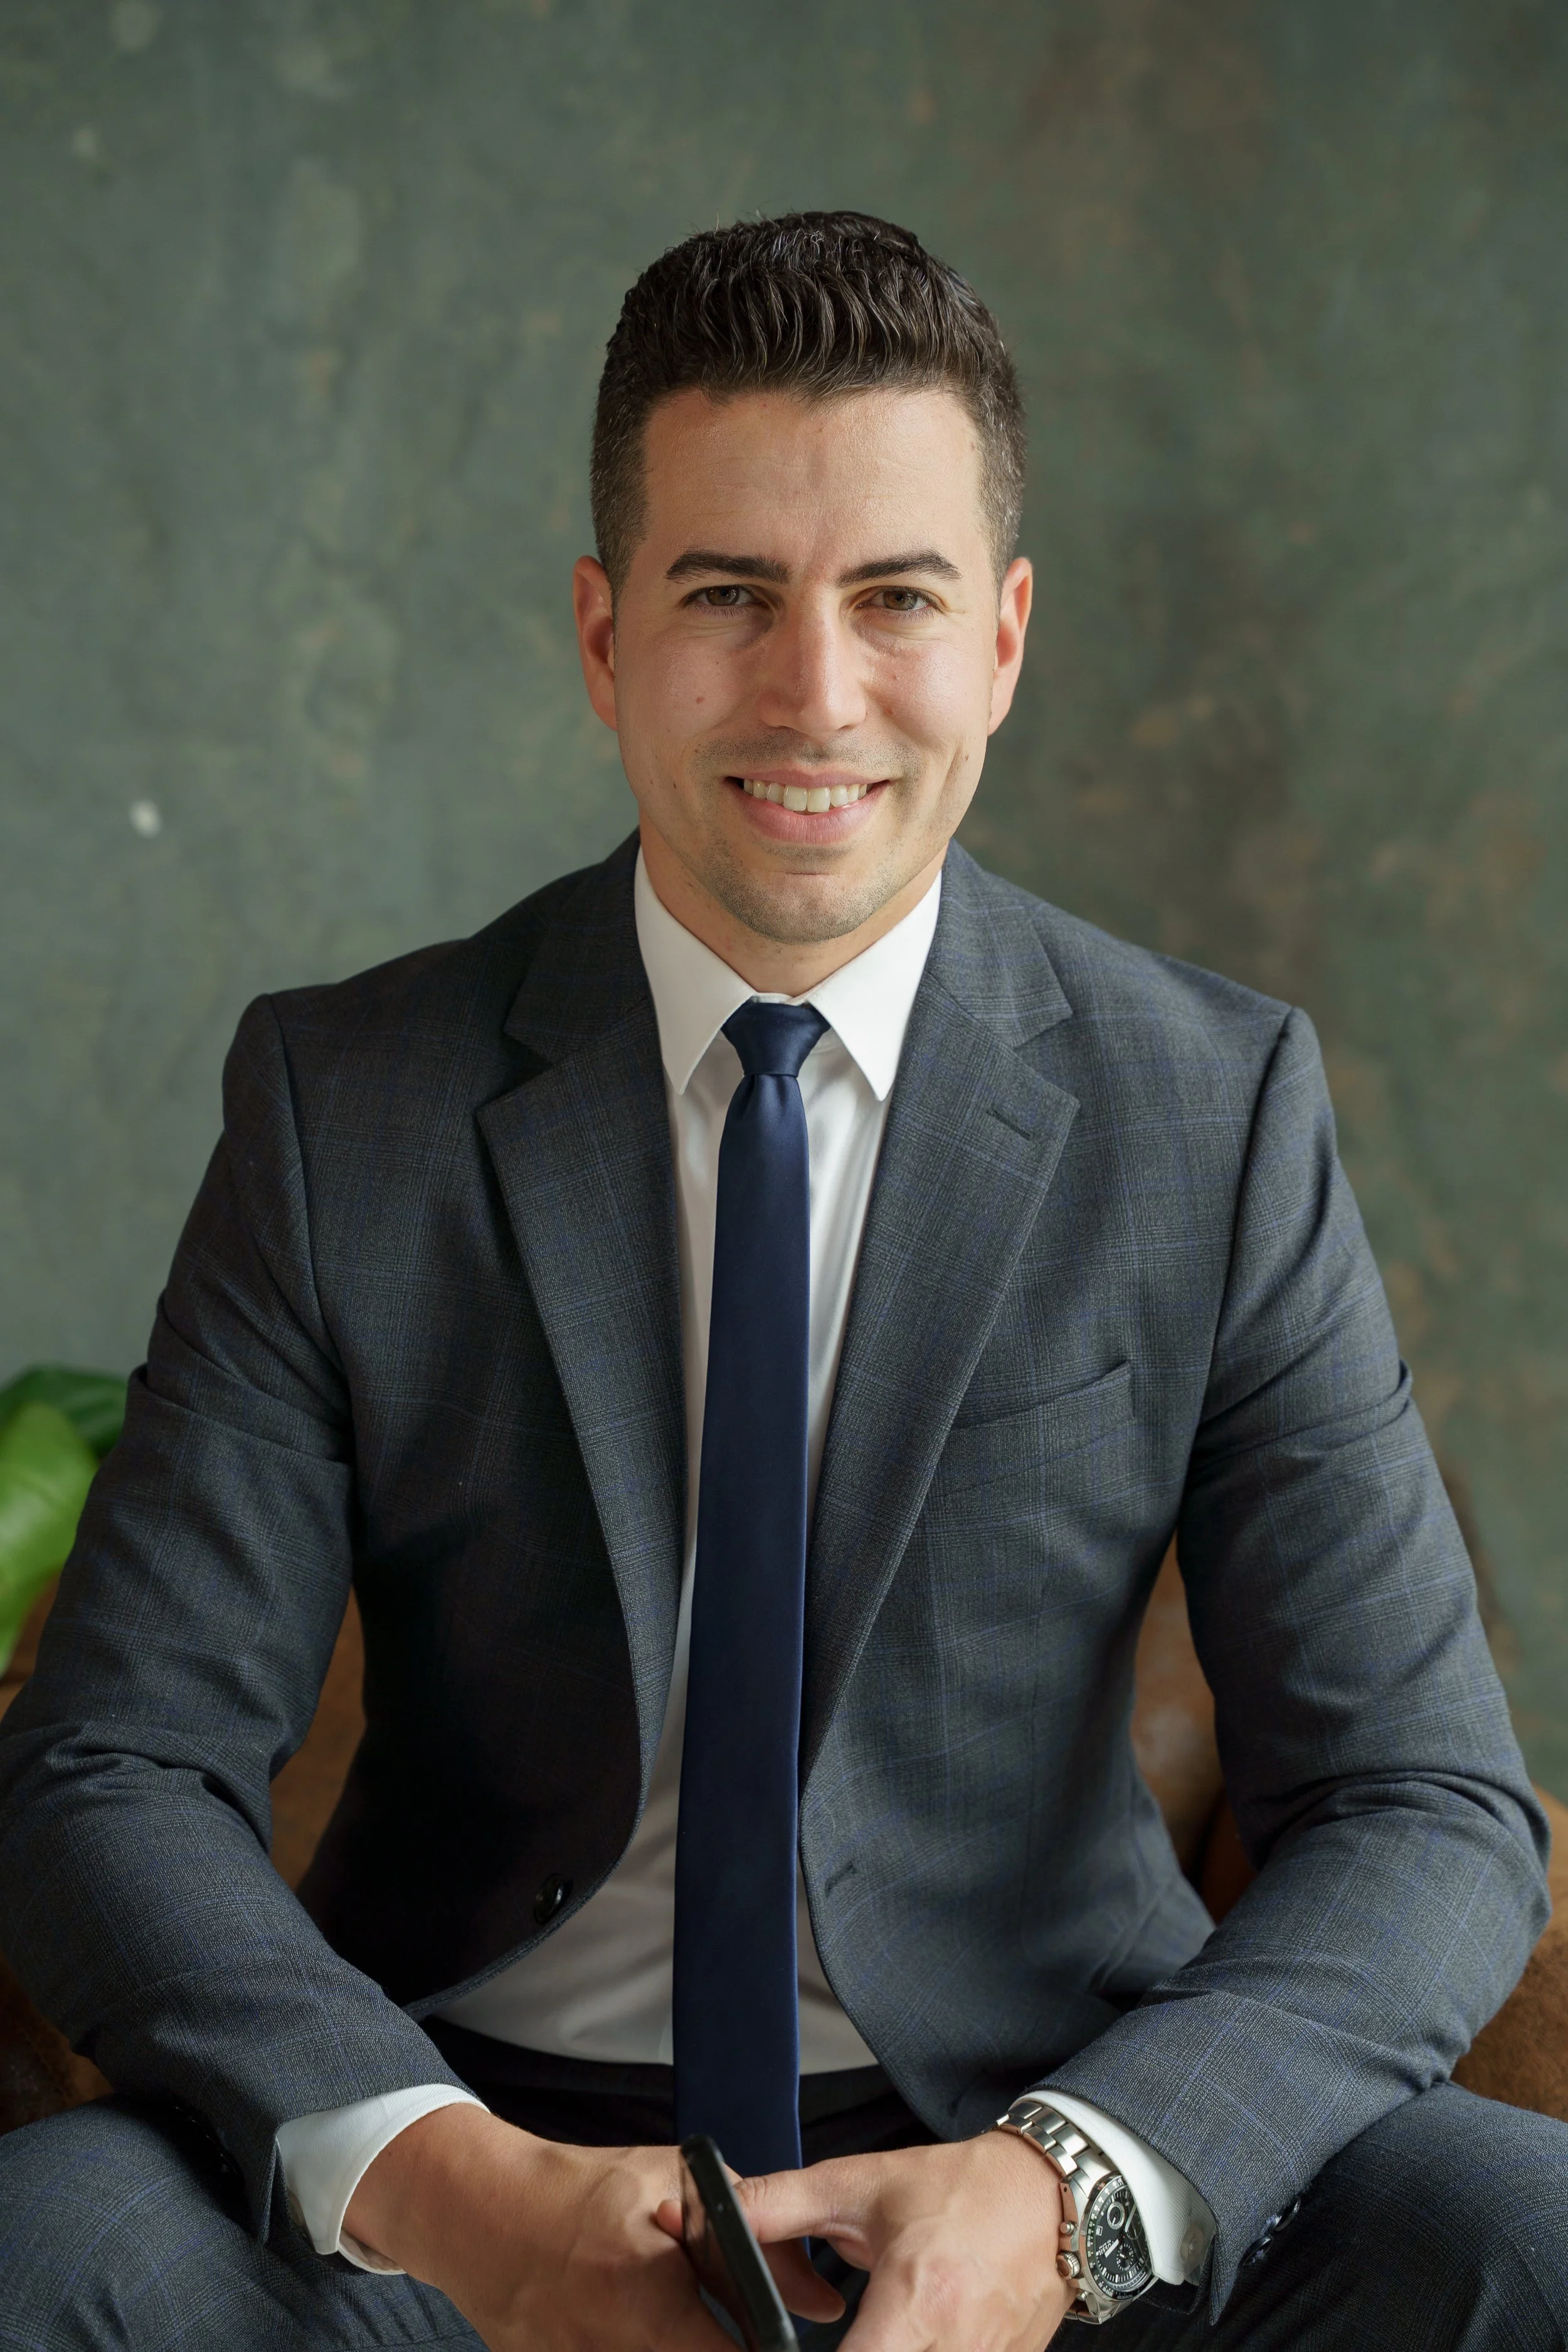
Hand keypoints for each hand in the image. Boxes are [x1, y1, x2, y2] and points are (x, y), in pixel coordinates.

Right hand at [344, 2102, 782, 2351]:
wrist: (484, 2211)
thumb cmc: (583, 2190)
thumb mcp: (677, 2186)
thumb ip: (759, 2242)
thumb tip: (821, 2301)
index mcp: (646, 2288)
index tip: (776, 2344)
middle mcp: (609, 2339)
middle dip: (719, 2349)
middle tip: (728, 2330)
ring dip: (675, 2349)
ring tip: (681, 2322)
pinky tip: (647, 2332)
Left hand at [734, 2130, 1073, 2351]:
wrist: (1047, 2194)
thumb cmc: (960, 2189)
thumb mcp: (859, 2185)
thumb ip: (779, 2206)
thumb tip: (718, 2219)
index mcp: (918, 2300)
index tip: (779, 2349)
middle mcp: (957, 2346)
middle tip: (845, 2332)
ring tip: (873, 2329)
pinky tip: (908, 2335)